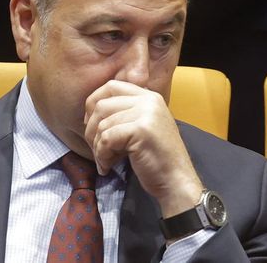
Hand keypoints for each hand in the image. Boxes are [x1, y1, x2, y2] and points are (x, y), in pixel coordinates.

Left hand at [83, 80, 202, 216]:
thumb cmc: (156, 159)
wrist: (177, 181)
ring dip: (97, 147)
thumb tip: (91, 111)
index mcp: (149, 96)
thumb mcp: (142, 127)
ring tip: (105, 161)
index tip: (90, 123)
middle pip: (102, 105)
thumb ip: (124, 113)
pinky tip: (108, 167)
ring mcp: (146, 113)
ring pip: (102, 124)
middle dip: (91, 129)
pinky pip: (107, 138)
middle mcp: (148, 100)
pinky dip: (102, 155)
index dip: (94, 103)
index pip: (111, 86)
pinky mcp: (141, 130)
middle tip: (95, 148)